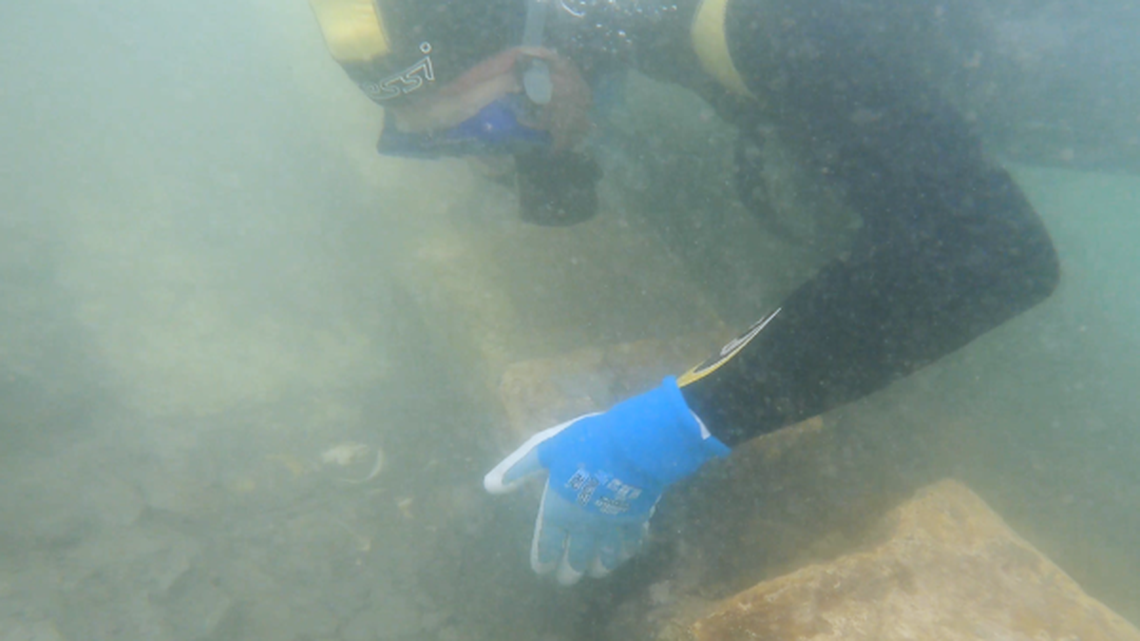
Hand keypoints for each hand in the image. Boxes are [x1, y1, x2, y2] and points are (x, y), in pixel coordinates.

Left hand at [483, 377, 729, 584]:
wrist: (634, 446)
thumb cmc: (585, 444)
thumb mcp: (545, 449)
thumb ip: (519, 469)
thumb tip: (489, 486)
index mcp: (560, 509)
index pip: (548, 542)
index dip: (544, 558)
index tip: (542, 570)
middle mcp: (585, 525)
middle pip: (577, 555)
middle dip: (570, 569)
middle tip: (566, 579)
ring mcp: (613, 525)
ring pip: (606, 554)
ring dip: (599, 565)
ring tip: (596, 572)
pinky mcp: (638, 518)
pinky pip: (631, 542)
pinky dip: (626, 551)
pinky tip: (626, 553)